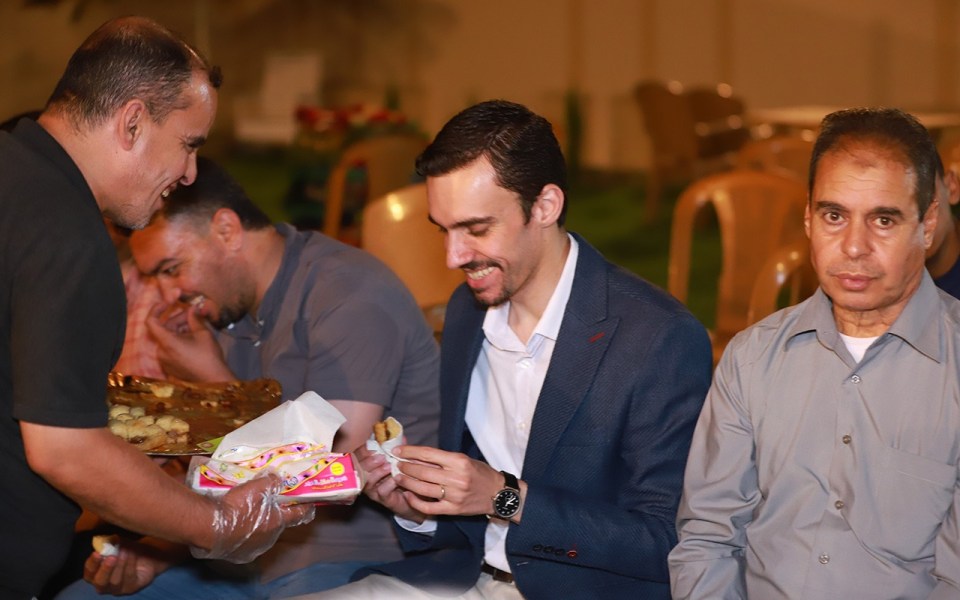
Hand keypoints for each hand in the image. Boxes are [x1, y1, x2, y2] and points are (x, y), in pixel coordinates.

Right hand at [82, 540, 176, 594]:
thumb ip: (110, 543)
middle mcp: (105, 585)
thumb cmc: (128, 550)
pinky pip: (129, 578)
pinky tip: (132, 554)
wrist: (149, 556)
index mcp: (96, 574)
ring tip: (125, 551)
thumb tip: (106, 540)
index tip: (97, 553)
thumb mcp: (118, 544)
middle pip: (100, 582)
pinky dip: (130, 564)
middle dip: (105, 569)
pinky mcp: (132, 588)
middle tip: (111, 557)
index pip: (89, 573)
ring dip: (121, 564)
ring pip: (116, 581)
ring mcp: (118, 589)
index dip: (92, 564)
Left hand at [146, 302, 233, 381]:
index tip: (168, 303)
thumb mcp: (203, 333)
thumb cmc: (209, 356)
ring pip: (168, 338)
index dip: (157, 309)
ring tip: (196, 325)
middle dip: (178, 319)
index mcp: (167, 342)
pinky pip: (170, 348)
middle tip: (193, 313)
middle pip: (164, 329)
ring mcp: (165, 361)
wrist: (214, 380)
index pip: (151, 321)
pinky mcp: (170, 367)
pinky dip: (179, 340)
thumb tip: (192, 308)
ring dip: (180, 329)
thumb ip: (194, 318)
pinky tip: (193, 337)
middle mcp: (161, 352)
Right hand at [191, 474, 315, 563]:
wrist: (209, 527)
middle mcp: (270, 539)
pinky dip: (244, 535)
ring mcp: (255, 550)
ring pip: (262, 535)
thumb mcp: (256, 487)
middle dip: (275, 514)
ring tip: (247, 514)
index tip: (308, 501)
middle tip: (267, 502)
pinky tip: (235, 527)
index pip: (300, 514)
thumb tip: (278, 479)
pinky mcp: (239, 556)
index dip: (305, 506)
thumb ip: (271, 482)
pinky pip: (247, 544)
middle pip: (278, 524)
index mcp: (278, 523)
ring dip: (259, 525)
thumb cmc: (236, 507)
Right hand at [354, 445, 427, 522]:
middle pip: (359, 469)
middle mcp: (366, 477)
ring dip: (378, 472)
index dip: (363, 450)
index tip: (373, 445)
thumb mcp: (399, 459)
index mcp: (367, 465)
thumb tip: (401, 436)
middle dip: (369, 461)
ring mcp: (373, 489)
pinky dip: (389, 484)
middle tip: (381, 457)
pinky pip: (382, 491)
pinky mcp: (382, 499)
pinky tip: (396, 479)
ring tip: (388, 466)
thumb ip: (398, 448)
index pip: (358, 455)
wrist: (412, 496)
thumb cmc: (401, 474)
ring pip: (368, 481)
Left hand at [393, 446, 505, 517]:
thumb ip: (442, 459)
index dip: (410, 452)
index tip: (398, 450)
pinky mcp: (453, 509)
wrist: (499, 493)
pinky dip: (416, 501)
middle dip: (405, 467)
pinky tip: (408, 495)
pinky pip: (429, 507)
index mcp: (459, 461)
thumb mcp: (464, 460)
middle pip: (423, 471)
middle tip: (396, 465)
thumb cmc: (480, 473)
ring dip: (407, 482)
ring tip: (398, 477)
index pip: (428, 454)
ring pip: (423, 488)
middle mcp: (456, 478)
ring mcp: (454, 495)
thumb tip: (417, 456)